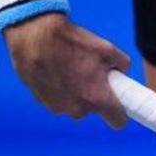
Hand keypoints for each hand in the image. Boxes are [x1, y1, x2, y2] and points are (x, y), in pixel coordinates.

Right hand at [3, 13, 130, 127]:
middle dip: (92, 96)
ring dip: (73, 93)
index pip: (117, 122)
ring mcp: (57, 106)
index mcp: (97, 99)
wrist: (33, 32)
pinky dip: (56, 88)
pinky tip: (53, 70)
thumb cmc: (71, 41)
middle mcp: (76, 109)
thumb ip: (122, 64)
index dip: (120, 113)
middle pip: (92, 110)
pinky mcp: (40, 100)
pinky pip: (55, 98)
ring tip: (68, 69)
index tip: (117, 104)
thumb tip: (122, 71)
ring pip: (72, 105)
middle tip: (88, 75)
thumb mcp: (107, 49)